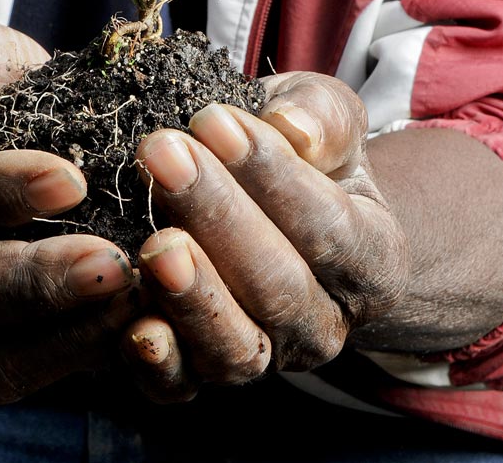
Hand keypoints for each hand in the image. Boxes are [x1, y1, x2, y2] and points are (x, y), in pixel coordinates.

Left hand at [120, 72, 408, 401]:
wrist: (285, 214)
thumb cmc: (305, 154)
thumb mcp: (327, 117)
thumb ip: (320, 115)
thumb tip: (292, 127)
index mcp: (372, 260)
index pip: (327, 226)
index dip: (270, 174)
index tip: (213, 119)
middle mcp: (324, 326)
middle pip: (278, 287)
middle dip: (216, 216)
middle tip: (162, 153)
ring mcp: (266, 358)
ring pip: (235, 347)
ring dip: (191, 294)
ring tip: (154, 241)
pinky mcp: (203, 375)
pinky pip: (180, 387)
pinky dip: (155, 361)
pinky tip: (130, 318)